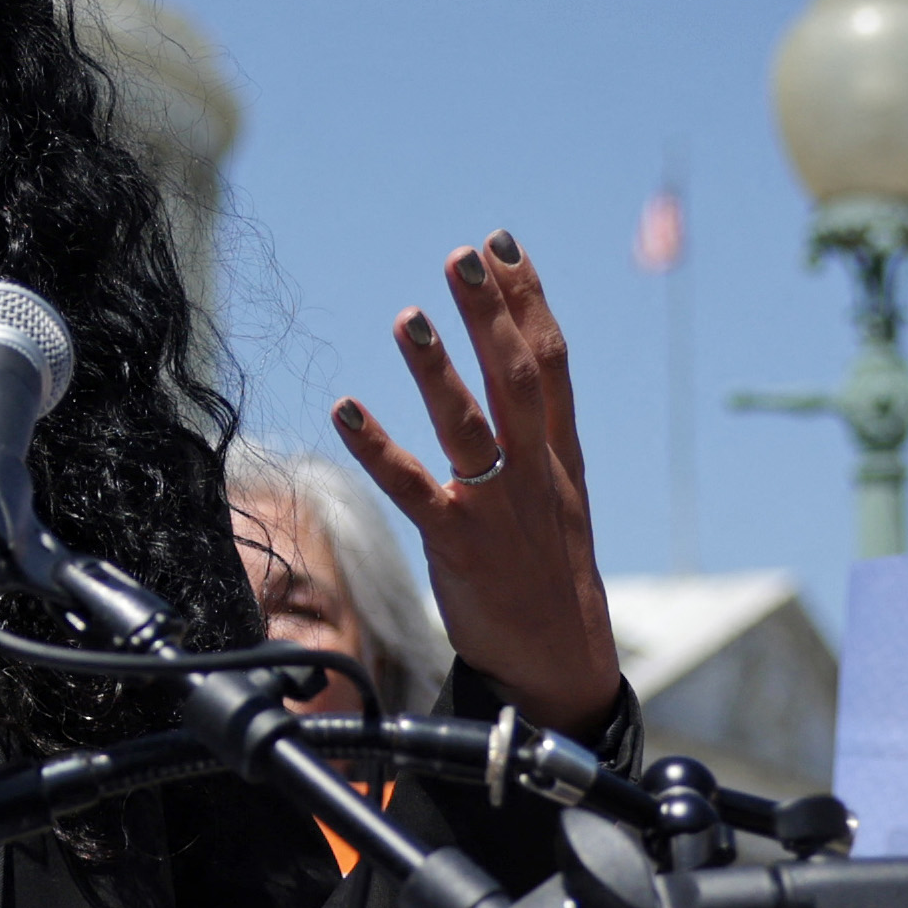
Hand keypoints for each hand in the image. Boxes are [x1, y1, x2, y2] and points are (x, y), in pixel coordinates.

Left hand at [329, 230, 617, 736]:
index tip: (504, 246)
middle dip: (491, 315)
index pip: (549, 364)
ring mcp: (498, 509)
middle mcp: (534, 473)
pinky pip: (414, 490)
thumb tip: (511, 367)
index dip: (528, 302)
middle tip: (463, 256)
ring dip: (438, 371)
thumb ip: (536, 432)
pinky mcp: (459, 546)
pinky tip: (346, 410)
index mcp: (559, 456)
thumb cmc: (549, 570)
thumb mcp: (559, 493)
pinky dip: (378, 448)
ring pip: (470, 428)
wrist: (561, 661)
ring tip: (410, 318)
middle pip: (516, 380)